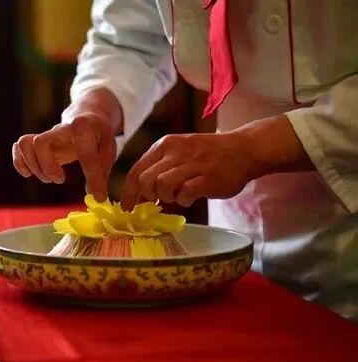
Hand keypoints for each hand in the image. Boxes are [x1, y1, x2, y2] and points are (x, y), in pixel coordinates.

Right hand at [12, 113, 116, 200]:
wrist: (87, 116)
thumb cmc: (98, 135)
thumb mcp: (108, 148)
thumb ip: (103, 170)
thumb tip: (95, 196)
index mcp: (83, 128)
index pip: (85, 155)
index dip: (93, 177)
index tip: (97, 195)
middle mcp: (60, 129)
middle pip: (40, 143)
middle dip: (47, 167)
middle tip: (60, 180)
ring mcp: (46, 134)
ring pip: (26, 144)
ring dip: (34, 166)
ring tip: (48, 178)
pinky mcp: (37, 140)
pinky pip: (19, 147)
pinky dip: (19, 162)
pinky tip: (28, 174)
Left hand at [120, 132, 253, 209]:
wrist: (243, 149)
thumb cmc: (208, 155)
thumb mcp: (179, 154)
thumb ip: (159, 170)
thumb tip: (140, 196)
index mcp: (164, 145)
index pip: (136, 171)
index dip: (128, 192)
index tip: (127, 207)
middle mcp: (175, 152)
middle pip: (145, 180)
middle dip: (149, 195)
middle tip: (160, 199)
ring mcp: (192, 164)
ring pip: (162, 186)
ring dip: (167, 197)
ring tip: (178, 196)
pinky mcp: (207, 178)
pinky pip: (185, 193)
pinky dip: (184, 200)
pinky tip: (191, 197)